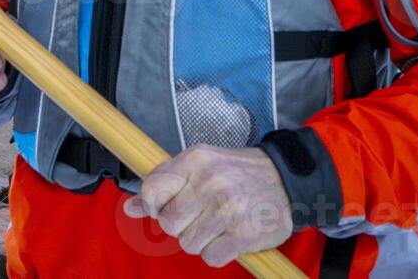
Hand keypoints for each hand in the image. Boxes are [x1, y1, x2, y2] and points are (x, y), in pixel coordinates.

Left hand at [122, 143, 292, 266]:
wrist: (287, 181)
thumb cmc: (238, 173)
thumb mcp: (200, 165)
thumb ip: (164, 183)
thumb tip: (130, 207)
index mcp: (195, 160)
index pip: (152, 190)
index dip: (154, 206)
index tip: (168, 207)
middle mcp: (210, 183)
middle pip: (169, 224)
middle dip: (181, 226)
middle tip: (200, 216)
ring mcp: (227, 209)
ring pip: (188, 244)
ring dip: (201, 240)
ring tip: (219, 224)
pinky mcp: (243, 234)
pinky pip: (210, 257)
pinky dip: (218, 252)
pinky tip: (229, 236)